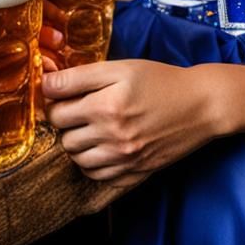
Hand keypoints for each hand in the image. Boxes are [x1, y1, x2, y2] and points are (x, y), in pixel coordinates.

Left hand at [43, 60, 218, 188]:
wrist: (199, 105)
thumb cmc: (159, 80)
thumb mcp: (120, 68)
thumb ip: (79, 75)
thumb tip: (44, 82)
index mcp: (106, 106)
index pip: (56, 111)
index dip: (57, 100)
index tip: (65, 93)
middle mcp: (112, 136)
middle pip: (64, 137)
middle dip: (67, 122)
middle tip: (83, 107)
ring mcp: (123, 159)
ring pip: (77, 159)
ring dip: (78, 143)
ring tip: (94, 125)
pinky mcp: (133, 174)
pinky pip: (96, 177)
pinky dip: (93, 163)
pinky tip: (104, 144)